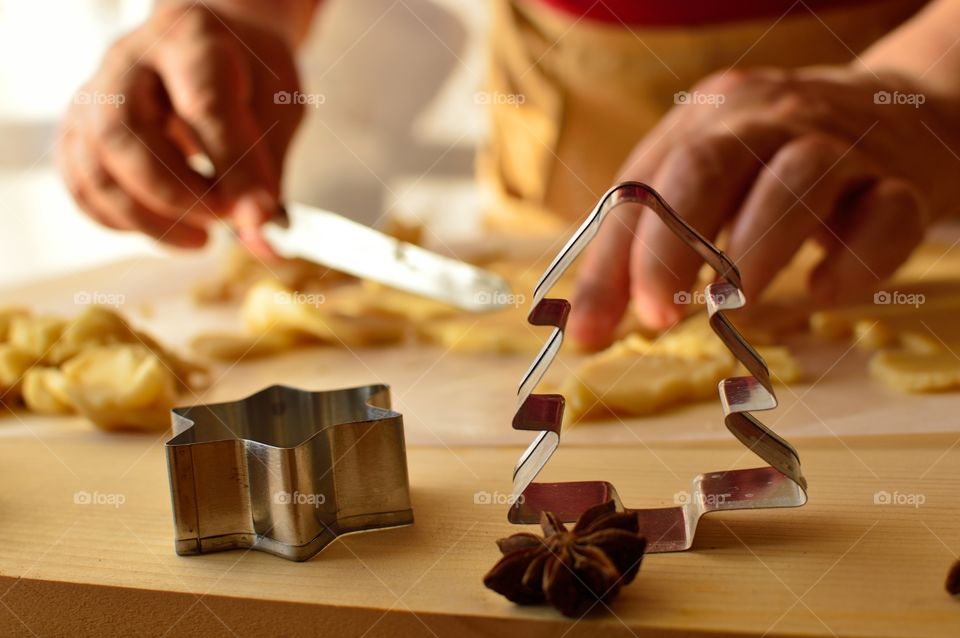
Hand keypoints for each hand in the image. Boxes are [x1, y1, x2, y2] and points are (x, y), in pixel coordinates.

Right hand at [57, 3, 304, 254]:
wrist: (212, 49)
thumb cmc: (246, 75)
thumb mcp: (279, 105)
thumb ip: (267, 167)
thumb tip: (257, 230)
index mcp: (192, 40)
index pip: (204, 106)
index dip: (231, 169)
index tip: (255, 214)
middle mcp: (129, 61)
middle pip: (124, 134)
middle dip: (176, 196)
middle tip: (221, 222)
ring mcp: (95, 95)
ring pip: (95, 168)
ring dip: (149, 220)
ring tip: (201, 238)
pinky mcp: (80, 129)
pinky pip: (83, 187)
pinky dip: (122, 221)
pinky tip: (165, 228)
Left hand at [568, 65, 959, 347]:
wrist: (895, 110)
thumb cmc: (771, 163)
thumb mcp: (703, 182)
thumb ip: (641, 246)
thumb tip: (586, 329)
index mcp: (706, 119)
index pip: (643, 186)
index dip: (613, 260)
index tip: (593, 329)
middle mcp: (768, 118)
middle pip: (708, 168)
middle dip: (671, 248)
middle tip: (658, 317)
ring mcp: (839, 143)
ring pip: (797, 179)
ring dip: (756, 250)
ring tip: (733, 308)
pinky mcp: (900, 181)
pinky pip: (885, 216)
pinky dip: (853, 259)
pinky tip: (823, 292)